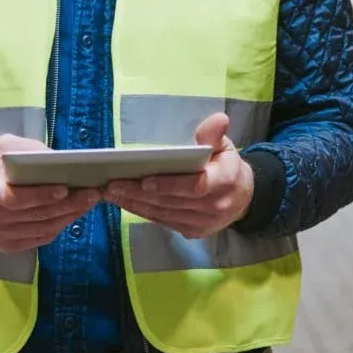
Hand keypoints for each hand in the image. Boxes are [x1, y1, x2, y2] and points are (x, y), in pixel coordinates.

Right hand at [0, 134, 100, 254]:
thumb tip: (58, 160)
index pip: (15, 199)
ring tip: (88, 202)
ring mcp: (0, 235)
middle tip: (92, 194)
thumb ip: (27, 150)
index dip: (41, 196)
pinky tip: (73, 214)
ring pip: (43, 229)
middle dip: (68, 205)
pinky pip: (40, 238)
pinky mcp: (9, 246)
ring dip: (69, 216)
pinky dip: (60, 226)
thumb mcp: (3, 147)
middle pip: (36, 215)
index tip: (65, 188)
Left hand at [105, 113, 254, 239]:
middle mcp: (215, 206)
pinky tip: (124, 201)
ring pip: (163, 214)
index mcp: (225, 181)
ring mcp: (203, 223)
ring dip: (134, 204)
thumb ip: (215, 135)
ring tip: (110, 193)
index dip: (169, 185)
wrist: (242, 198)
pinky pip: (163, 221)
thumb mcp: (224, 146)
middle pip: (171, 202)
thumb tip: (218, 120)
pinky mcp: (192, 232)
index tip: (144, 180)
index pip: (196, 186)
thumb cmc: (227, 166)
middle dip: (138, 193)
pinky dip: (142, 211)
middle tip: (111, 184)